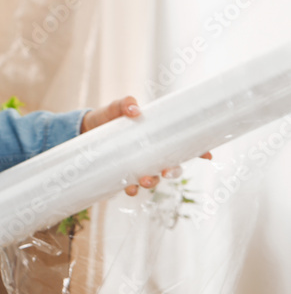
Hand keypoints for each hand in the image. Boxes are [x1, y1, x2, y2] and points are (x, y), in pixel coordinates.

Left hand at [79, 95, 212, 195]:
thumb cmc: (107, 117)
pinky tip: (129, 189)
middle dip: (173, 171)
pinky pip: (132, 187)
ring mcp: (138, 165)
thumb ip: (125, 104)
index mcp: (156, 136)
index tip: (208, 155)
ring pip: (153, 179)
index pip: (182, 145)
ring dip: (152, 183)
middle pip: (171, 166)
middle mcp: (151, 153)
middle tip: (168, 172)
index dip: (198, 151)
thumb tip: (136, 110)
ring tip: (144, 181)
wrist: (85, 130)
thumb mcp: (115, 107)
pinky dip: (132, 190)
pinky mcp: (123, 174)